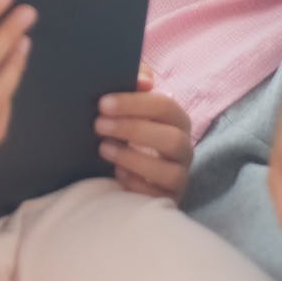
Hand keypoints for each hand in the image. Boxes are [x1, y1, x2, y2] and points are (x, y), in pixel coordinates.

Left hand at [95, 63, 192, 201]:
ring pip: (168, 171)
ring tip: (103, 149)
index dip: (134, 104)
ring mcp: (178, 177)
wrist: (122, 169)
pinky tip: (116, 174)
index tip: (103, 103)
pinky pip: (157, 197)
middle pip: (170, 139)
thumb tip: (144, 80)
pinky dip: (136, 185)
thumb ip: (135, 82)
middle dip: (132, 130)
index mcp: (176, 120)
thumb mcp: (128, 104)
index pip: (165, 107)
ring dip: (133, 158)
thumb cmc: (126, 129)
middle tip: (98, 125)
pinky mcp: (167, 200)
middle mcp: (183, 148)